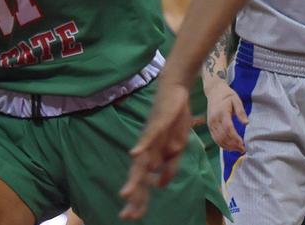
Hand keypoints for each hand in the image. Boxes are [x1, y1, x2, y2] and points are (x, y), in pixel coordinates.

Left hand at [119, 80, 193, 219]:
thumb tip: (160, 186)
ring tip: (127, 194)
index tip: (132, 217)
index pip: (144, 183)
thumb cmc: (174, 120)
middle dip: (134, 195)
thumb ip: (170, 167)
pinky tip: (135, 155)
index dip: (139, 200)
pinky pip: (148, 137)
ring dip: (134, 177)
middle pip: (138, 176)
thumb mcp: (177, 148)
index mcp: (152, 157)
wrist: (175, 92)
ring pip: (140, 161)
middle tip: (126, 215)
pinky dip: (142, 146)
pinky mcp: (155, 125)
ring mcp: (150, 138)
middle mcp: (147, 150)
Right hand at [205, 79, 248, 151]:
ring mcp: (211, 123)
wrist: (214, 91)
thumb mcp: (236, 100)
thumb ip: (241, 112)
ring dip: (228, 147)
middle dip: (233, 145)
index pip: (228, 129)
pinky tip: (229, 147)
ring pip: (218, 139)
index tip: (243, 144)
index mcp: (222, 113)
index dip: (235, 138)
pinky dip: (222, 144)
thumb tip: (246, 123)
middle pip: (223, 136)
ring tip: (237, 149)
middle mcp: (215, 119)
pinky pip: (215, 138)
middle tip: (243, 149)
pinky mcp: (209, 126)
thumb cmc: (227, 95)